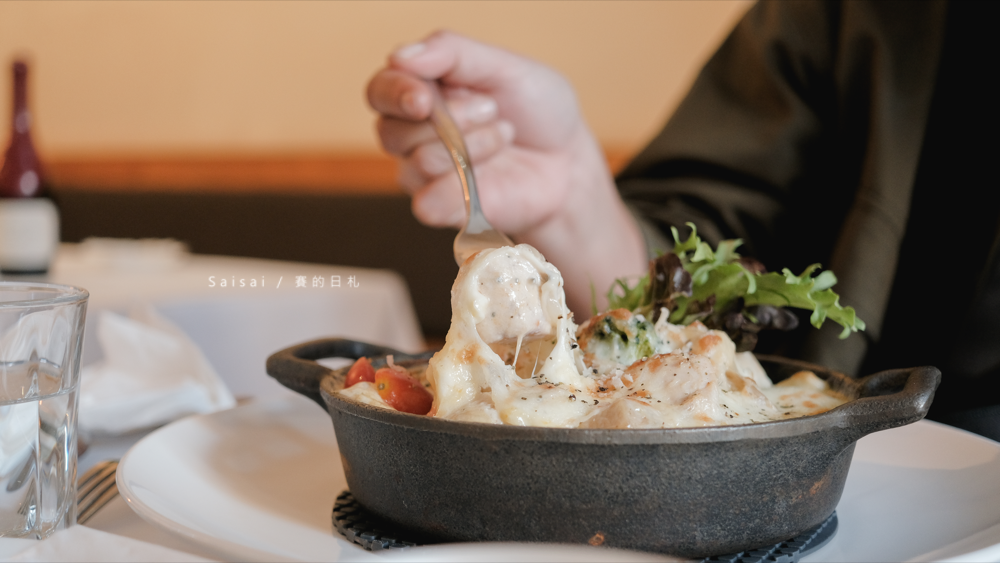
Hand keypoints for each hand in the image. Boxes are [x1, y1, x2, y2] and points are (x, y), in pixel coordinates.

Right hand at [366, 31, 646, 315]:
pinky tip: (492, 174)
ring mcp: (424, 174)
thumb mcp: (504, 67)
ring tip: (505, 135)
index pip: (381, 90)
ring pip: (417, 163)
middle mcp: (413, 133)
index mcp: (421, 90)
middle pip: (393, 131)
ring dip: (469, 146)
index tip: (425, 99)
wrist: (567, 162)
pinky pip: (427, 202)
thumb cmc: (536, 111)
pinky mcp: (441, 208)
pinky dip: (462, 186)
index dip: (396, 93)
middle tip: (491, 108)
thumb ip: (452, 53)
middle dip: (448, 119)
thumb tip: (400, 56)